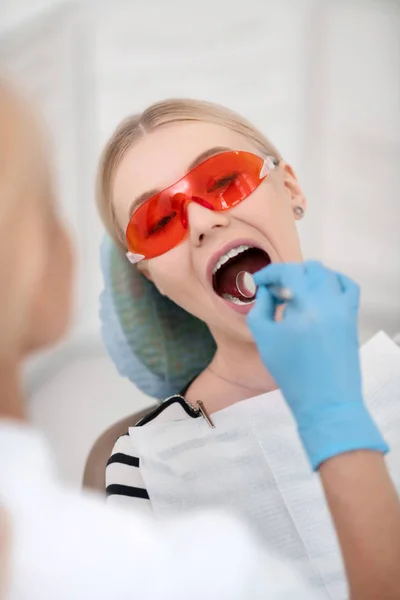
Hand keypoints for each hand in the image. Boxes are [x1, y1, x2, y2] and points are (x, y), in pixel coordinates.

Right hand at [247, 261, 388, 469]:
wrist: (326, 402)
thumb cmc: (291, 373)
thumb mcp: (265, 339)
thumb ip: (261, 308)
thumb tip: (267, 291)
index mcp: (307, 304)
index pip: (288, 272)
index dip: (269, 273)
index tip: (257, 282)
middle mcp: (330, 300)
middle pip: (309, 269)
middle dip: (288, 274)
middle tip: (274, 291)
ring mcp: (345, 308)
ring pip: (328, 275)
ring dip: (308, 277)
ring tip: (295, 295)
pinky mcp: (352, 317)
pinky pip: (347, 287)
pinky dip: (332, 282)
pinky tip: (319, 294)